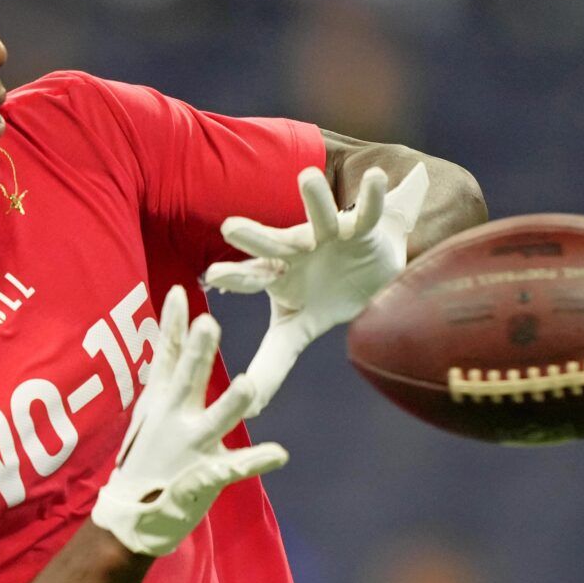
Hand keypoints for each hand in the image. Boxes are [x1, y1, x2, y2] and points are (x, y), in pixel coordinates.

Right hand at [91, 285, 288, 556]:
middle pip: (187, 379)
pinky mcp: (203, 479)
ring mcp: (189, 449)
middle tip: (209, 323)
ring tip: (247, 386)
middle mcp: (173, 420)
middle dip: (198, 353)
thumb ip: (164, 377)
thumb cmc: (144, 460)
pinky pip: (234, 468)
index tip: (180, 291)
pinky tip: (279, 453)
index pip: (167, 356)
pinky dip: (255, 461)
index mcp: (161, 402)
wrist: (129, 519)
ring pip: (214, 421)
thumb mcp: (148, 413)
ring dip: (229, 404)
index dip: (172, 324)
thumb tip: (170, 337)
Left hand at [204, 162, 428, 412]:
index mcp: (278, 274)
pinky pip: (369, 209)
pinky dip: (372, 194)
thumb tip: (251, 406)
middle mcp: (298, 249)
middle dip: (253, 235)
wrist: (371, 269)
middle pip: (274, 242)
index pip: (251, 277)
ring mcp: (330, 234)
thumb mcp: (297, 329)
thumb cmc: (324, 295)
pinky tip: (374, 177)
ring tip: (306, 176)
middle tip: (229, 228)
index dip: (233, 278)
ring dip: (314, 198)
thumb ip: (272, 362)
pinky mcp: (364, 226)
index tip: (210, 277)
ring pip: (320, 214)